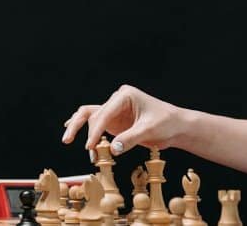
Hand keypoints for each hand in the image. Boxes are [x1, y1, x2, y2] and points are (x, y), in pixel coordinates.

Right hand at [60, 84, 187, 153]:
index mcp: (124, 95)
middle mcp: (116, 100)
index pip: (104, 113)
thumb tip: (112, 149)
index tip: (91, 146)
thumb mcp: (149, 131)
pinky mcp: (114, 121)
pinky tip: (69, 129)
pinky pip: (95, 124)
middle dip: (85, 131)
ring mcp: (114, 111)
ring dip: (83, 132)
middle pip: (93, 115)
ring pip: (90, 118)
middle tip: (75, 144)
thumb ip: (129, 139)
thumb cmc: (167, 123)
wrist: (176, 127)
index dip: (95, 130)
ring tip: (71, 142)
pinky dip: (84, 128)